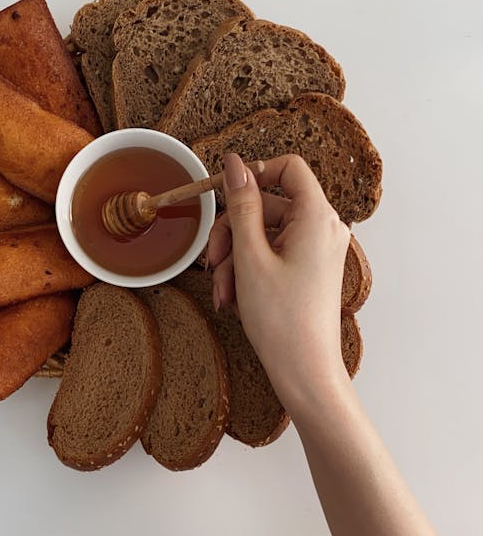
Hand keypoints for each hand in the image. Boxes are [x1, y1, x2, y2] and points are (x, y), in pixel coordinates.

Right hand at [208, 152, 350, 418]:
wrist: (305, 372)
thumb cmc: (282, 319)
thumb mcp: (250, 256)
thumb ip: (241, 205)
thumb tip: (234, 163)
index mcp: (317, 217)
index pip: (289, 168)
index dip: (254, 174)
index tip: (224, 195)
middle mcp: (323, 228)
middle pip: (268, 205)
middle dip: (233, 232)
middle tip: (212, 261)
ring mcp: (316, 250)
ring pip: (264, 233)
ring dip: (235, 258)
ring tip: (224, 291)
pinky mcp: (308, 270)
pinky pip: (272, 255)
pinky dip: (249, 271)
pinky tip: (234, 298)